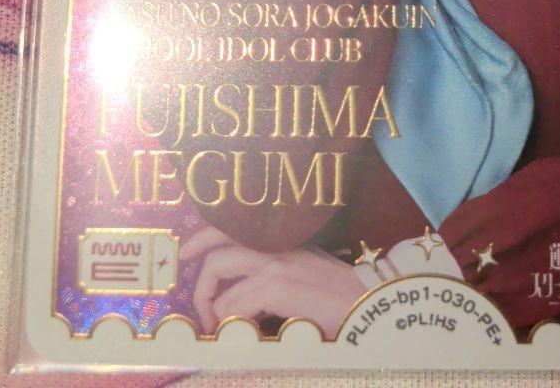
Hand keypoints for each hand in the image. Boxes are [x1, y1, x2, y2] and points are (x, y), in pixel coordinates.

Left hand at [181, 225, 367, 339]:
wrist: (371, 306)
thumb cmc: (341, 301)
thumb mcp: (307, 278)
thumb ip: (278, 280)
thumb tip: (242, 297)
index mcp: (284, 242)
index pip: (234, 225)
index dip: (204, 236)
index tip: (188, 253)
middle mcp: (278, 245)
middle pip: (217, 248)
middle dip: (199, 281)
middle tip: (202, 309)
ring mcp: (277, 262)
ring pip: (219, 272)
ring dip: (212, 308)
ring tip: (222, 329)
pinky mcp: (280, 286)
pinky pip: (234, 304)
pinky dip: (232, 323)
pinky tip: (249, 334)